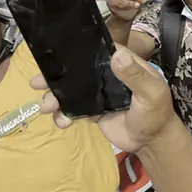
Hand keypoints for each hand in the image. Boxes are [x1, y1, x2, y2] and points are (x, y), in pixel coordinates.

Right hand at [33, 45, 176, 153]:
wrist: (150, 141)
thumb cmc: (156, 113)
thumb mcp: (151, 93)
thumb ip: (135, 75)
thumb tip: (117, 55)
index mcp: (124, 65)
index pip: (100, 50)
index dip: (79, 49)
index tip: (55, 50)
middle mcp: (108, 76)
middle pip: (78, 70)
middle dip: (55, 75)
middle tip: (35, 81)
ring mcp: (98, 93)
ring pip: (70, 90)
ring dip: (54, 96)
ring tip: (46, 106)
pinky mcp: (91, 110)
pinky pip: (72, 109)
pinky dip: (62, 115)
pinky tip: (62, 122)